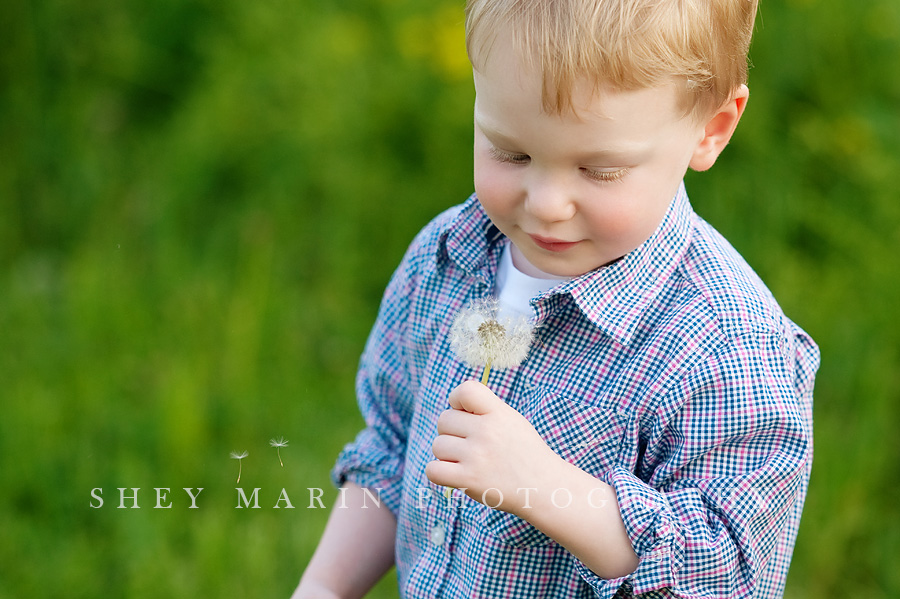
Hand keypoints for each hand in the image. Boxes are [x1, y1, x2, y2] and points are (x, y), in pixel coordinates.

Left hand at [425, 380, 559, 514]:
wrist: (544, 487)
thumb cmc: (524, 452)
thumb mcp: (512, 421)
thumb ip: (485, 410)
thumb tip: (454, 406)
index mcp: (498, 413)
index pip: (465, 390)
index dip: (456, 400)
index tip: (464, 413)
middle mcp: (487, 430)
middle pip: (444, 420)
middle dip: (452, 432)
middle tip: (470, 444)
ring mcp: (477, 455)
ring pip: (438, 446)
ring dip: (447, 455)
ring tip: (468, 461)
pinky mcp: (469, 479)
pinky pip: (433, 470)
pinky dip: (439, 473)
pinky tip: (454, 474)